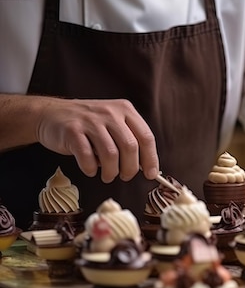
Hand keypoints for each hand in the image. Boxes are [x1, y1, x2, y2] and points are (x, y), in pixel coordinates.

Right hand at [36, 97, 158, 182]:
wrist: (50, 114)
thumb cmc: (87, 124)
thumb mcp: (113, 123)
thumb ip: (129, 139)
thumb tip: (146, 166)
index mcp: (125, 110)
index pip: (146, 137)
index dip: (151, 159)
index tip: (151, 174)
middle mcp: (110, 113)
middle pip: (130, 147)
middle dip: (130, 168)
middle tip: (125, 176)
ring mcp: (90, 121)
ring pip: (111, 154)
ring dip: (111, 172)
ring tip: (108, 176)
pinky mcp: (72, 130)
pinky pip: (87, 157)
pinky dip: (91, 169)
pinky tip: (90, 170)